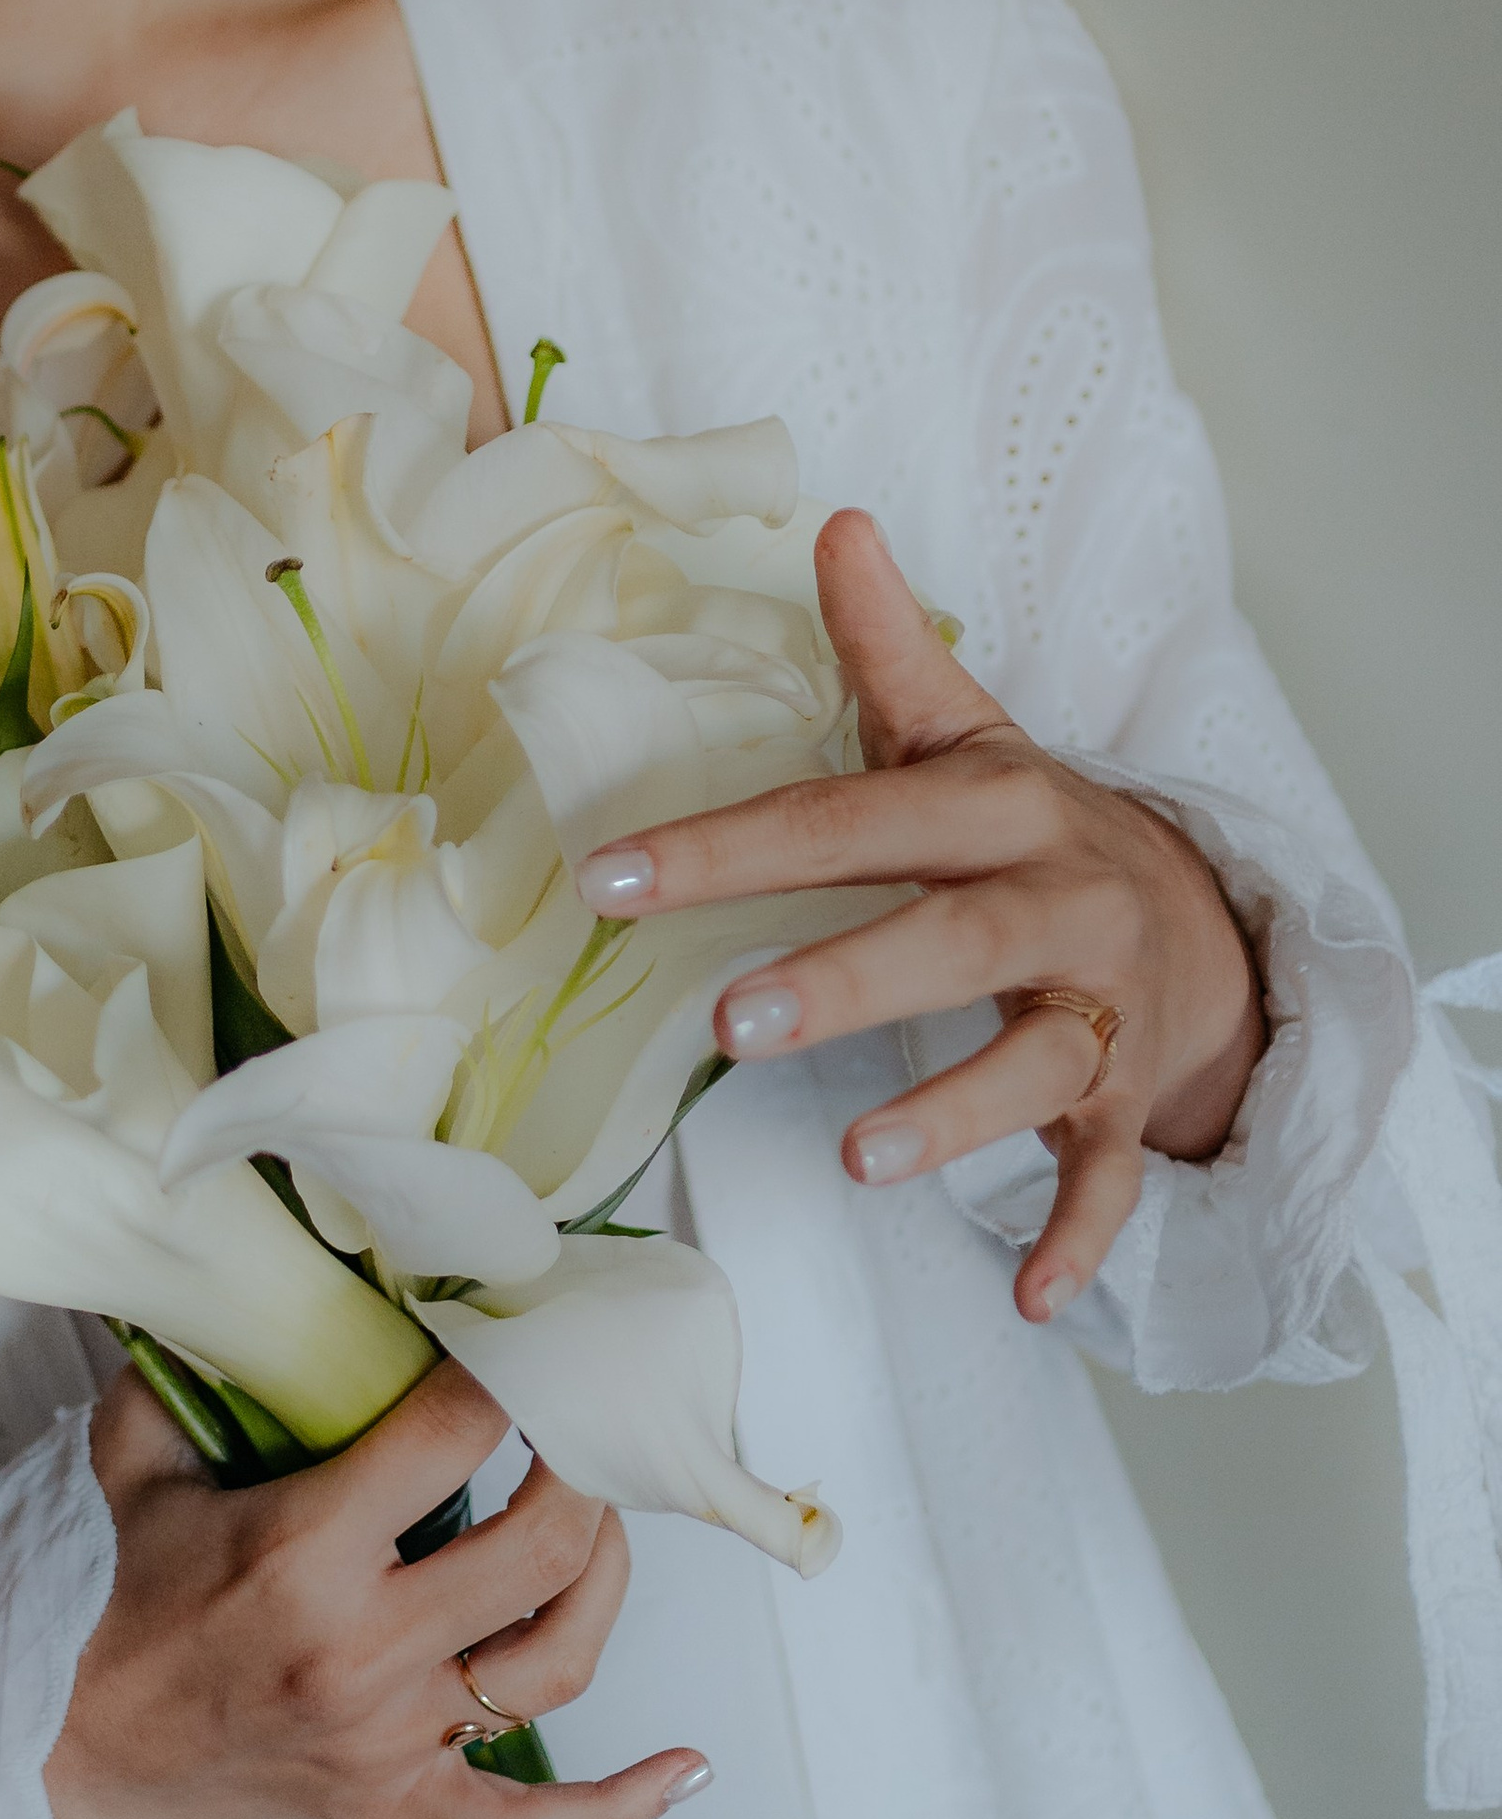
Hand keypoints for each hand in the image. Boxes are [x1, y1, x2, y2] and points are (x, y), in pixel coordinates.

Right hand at [45, 1358, 708, 1818]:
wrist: (58, 1748)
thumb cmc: (105, 1594)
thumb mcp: (132, 1457)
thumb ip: (191, 1362)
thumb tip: (243, 1267)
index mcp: (301, 1554)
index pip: (451, 1437)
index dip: (506, 1374)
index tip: (526, 1332)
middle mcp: (363, 1652)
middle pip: (538, 1551)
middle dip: (581, 1472)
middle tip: (578, 1424)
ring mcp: (391, 1741)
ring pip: (557, 1663)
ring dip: (605, 1581)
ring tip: (600, 1520)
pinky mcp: (398, 1806)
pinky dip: (619, 1807)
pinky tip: (687, 1769)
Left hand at [578, 508, 1263, 1326]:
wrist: (1207, 923)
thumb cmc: (1037, 830)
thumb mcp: (971, 733)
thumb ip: (890, 646)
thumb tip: (833, 521)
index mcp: (998, 809)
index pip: (848, 820)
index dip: (729, 847)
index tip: (612, 878)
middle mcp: (1059, 906)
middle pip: (953, 940)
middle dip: (846, 978)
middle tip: (729, 1019)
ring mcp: (1102, 1012)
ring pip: (1036, 1064)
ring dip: (953, 1113)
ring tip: (858, 1155)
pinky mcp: (1131, 1102)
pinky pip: (1110, 1176)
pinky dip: (1080, 1238)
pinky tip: (1034, 1297)